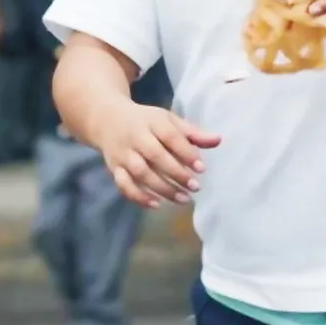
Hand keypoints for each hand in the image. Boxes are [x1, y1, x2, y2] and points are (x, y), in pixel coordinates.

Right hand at [88, 99, 221, 208]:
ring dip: (162, 188)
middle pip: (155, 155)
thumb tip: (218, 140)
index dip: (186, 152)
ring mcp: (123, 153)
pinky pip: (123, 184)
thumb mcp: (167, 120)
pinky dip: (138, 196)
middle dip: (176, 173)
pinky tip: (156, 204)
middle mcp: (135, 137)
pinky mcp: (114, 167)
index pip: (170, 136)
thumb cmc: (145, 121)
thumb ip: (192, 133)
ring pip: (140, 172)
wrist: (106, 119)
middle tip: (195, 187)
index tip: (202, 168)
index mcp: (152, 121)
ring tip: (183, 199)